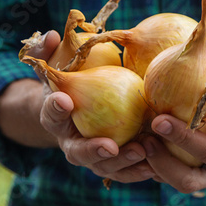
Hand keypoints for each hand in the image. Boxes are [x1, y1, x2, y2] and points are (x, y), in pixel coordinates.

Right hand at [29, 31, 154, 182]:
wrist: (81, 109)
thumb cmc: (72, 82)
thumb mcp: (58, 65)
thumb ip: (48, 51)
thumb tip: (50, 34)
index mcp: (55, 118)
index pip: (51, 113)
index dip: (55, 108)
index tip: (64, 100)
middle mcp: (71, 143)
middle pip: (78, 152)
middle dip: (93, 151)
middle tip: (109, 146)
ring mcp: (92, 156)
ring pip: (104, 166)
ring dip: (122, 163)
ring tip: (141, 151)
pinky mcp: (114, 163)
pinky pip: (126, 170)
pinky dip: (140, 169)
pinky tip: (156, 162)